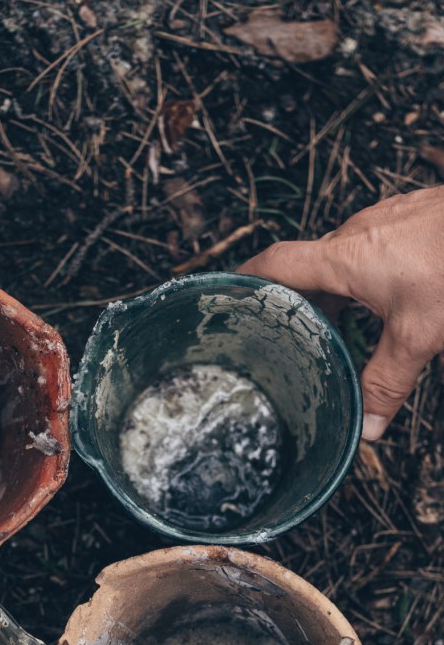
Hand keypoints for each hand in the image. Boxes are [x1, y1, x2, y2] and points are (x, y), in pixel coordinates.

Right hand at [238, 186, 443, 439]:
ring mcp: (385, 219)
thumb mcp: (420, 336)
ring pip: (340, 257)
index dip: (244, 280)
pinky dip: (361, 275)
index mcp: (345, 257)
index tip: (223, 298)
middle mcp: (357, 232)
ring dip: (331, 289)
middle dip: (291, 298)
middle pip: (306, 264)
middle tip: (279, 334)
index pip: (275, 262)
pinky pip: (369, 247)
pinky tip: (381, 301)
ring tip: (330, 326)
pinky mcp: (409, 217)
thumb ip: (387, 382)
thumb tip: (367, 427)